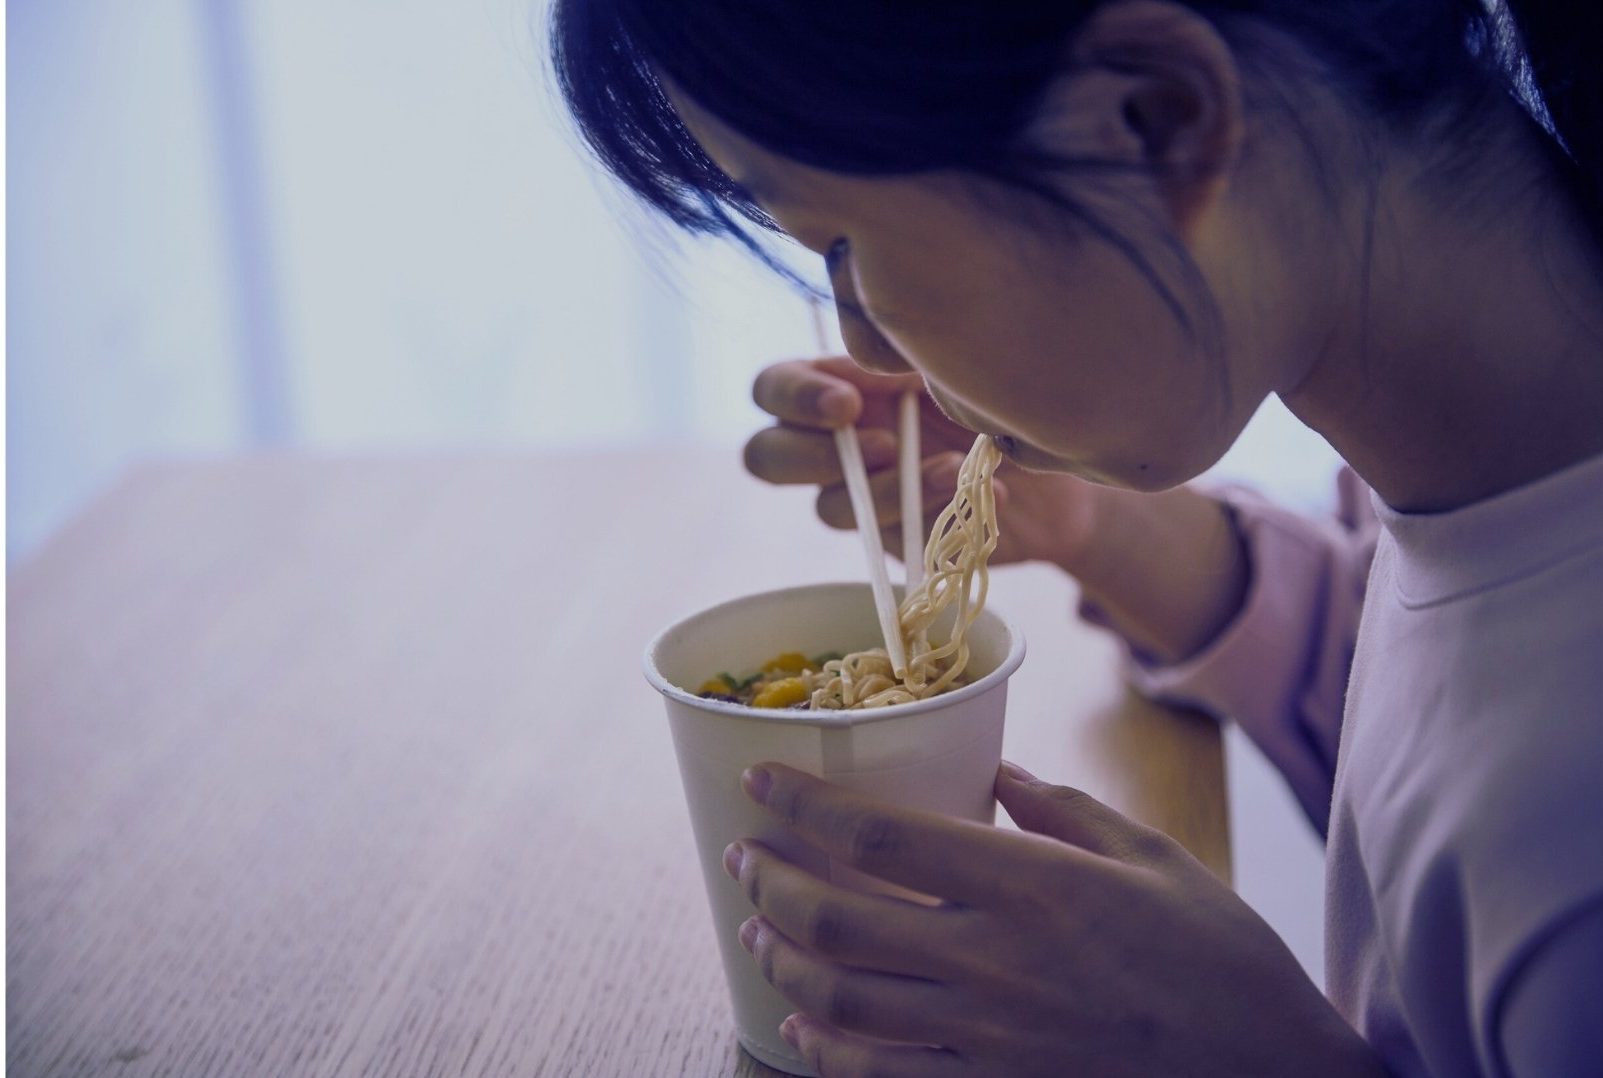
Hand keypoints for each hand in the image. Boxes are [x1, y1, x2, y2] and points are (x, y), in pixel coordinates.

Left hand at [723, 761, 1383, 1077]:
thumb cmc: (1223, 960)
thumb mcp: (1155, 860)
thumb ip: (1064, 812)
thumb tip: (1000, 773)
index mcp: (1032, 886)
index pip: (881, 837)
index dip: (804, 805)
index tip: (760, 779)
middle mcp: (993, 960)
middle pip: (838, 917)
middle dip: (771, 876)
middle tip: (742, 852)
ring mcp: (988, 1036)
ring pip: (841, 1001)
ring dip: (782, 958)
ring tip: (756, 925)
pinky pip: (882, 1076)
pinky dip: (827, 1050)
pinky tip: (804, 1026)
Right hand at [743, 357, 1103, 569]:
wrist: (1063, 464)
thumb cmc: (1003, 392)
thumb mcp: (955, 364)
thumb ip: (908, 359)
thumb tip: (880, 365)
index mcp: (839, 384)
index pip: (775, 388)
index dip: (795, 398)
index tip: (849, 404)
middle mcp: (837, 442)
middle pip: (766, 457)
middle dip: (811, 457)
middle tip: (883, 446)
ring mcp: (862, 495)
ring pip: (832, 506)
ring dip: (890, 488)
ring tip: (953, 468)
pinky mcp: (895, 538)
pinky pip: (888, 536)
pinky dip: (932, 512)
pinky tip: (982, 491)